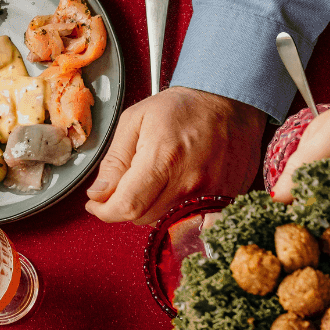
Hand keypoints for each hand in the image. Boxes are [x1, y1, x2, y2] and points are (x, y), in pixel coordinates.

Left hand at [85, 87, 264, 224]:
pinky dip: (182, 219)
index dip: (105, 211)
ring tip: (156, 185)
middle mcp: (189, 182)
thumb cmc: (185, 108)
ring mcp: (210, 195)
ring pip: (167, 223)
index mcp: (162, 159)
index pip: (127, 206)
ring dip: (153, 210)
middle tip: (127, 187)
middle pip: (145, 219)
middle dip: (127, 207)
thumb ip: (115, 160)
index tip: (97, 205)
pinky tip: (178, 200)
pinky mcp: (226, 201)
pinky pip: (196, 225)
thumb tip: (99, 194)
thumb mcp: (136, 120)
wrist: (231, 104)